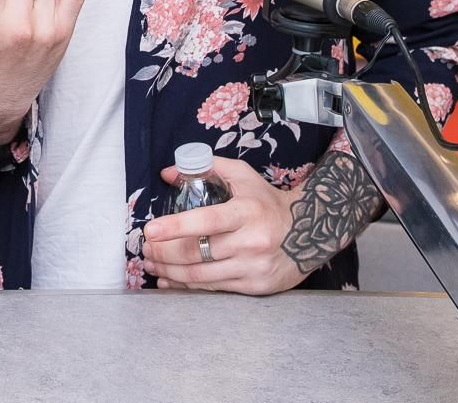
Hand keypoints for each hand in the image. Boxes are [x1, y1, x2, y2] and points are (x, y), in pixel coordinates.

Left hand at [142, 157, 303, 294]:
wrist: (312, 231)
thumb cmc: (268, 201)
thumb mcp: (243, 176)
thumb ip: (206, 168)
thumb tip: (169, 172)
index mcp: (246, 211)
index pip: (206, 220)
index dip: (174, 226)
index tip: (150, 230)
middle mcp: (251, 242)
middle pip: (197, 253)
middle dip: (163, 252)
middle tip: (145, 248)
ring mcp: (253, 268)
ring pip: (201, 275)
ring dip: (169, 270)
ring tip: (151, 263)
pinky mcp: (255, 287)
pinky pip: (213, 289)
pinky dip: (186, 286)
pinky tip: (170, 279)